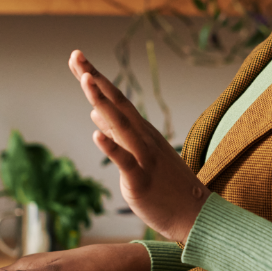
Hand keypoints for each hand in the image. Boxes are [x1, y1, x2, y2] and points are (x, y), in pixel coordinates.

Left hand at [68, 50, 208, 243]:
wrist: (195, 216)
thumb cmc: (165, 186)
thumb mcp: (138, 154)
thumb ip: (116, 133)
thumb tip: (93, 113)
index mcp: (140, 131)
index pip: (115, 99)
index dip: (96, 79)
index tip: (77, 58)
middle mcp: (143, 138)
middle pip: (116, 103)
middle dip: (95, 78)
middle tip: (76, 54)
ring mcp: (144, 157)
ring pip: (121, 125)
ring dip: (102, 101)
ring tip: (85, 79)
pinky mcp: (141, 180)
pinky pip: (125, 161)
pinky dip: (111, 147)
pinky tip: (95, 135)